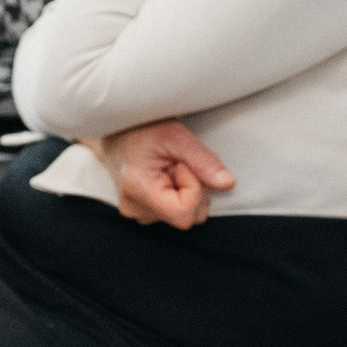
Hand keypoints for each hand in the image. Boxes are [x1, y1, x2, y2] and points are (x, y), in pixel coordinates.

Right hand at [98, 120, 233, 227]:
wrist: (118, 130)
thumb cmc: (144, 129)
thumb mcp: (177, 137)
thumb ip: (203, 161)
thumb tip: (227, 184)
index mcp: (138, 190)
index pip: (184, 212)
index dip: (193, 189)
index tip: (182, 165)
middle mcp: (134, 209)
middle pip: (188, 217)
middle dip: (193, 190)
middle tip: (176, 165)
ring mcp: (137, 214)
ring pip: (184, 216)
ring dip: (186, 192)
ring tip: (169, 170)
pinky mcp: (142, 213)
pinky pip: (175, 213)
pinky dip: (178, 195)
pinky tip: (165, 178)